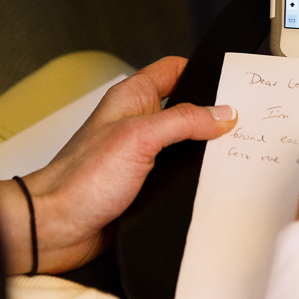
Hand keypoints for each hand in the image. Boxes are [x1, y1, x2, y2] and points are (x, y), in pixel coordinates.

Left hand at [0, 57, 237, 273]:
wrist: (56, 228)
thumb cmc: (79, 179)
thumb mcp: (139, 137)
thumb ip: (182, 121)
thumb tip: (221, 113)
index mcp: (131, 98)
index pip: (173, 70)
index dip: (201, 71)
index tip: (231, 83)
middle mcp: (136, 123)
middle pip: (184, 108)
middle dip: (211, 115)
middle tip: (243, 121)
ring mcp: (140, 155)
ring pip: (183, 144)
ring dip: (204, 151)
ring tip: (235, 153)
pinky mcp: (144, 186)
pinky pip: (177, 175)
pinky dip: (194, 179)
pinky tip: (212, 184)